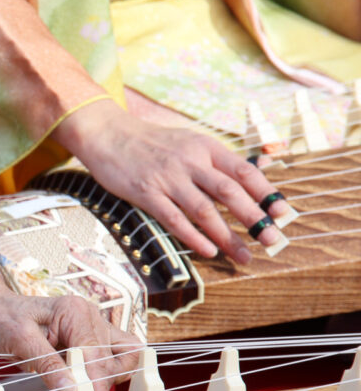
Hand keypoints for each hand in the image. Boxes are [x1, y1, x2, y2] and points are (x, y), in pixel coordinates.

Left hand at [0, 268, 141, 390]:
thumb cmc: (3, 318)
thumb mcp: (19, 341)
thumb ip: (47, 365)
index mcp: (73, 311)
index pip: (95, 354)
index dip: (98, 384)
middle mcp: (89, 316)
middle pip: (114, 356)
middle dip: (104, 384)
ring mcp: (92, 326)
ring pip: (122, 355)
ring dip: (108, 379)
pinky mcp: (89, 337)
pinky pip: (110, 356)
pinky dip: (103, 374)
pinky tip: (86, 389)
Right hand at [53, 99, 290, 264]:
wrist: (108, 135)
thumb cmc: (150, 142)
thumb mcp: (188, 141)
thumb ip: (213, 159)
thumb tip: (247, 175)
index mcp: (205, 147)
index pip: (243, 170)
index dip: (265, 192)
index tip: (281, 212)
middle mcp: (190, 161)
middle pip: (229, 192)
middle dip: (253, 219)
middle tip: (271, 240)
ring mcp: (168, 178)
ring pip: (204, 210)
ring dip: (226, 236)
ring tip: (241, 255)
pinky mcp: (146, 193)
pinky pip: (173, 219)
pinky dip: (193, 236)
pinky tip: (207, 250)